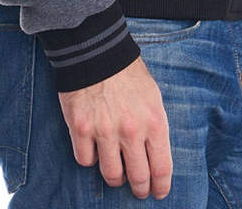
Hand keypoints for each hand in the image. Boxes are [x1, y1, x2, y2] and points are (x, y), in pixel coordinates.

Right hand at [58, 56, 171, 200]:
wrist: (96, 50)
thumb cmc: (127, 72)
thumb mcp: (153, 95)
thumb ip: (155, 126)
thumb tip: (155, 155)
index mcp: (154, 121)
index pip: (162, 168)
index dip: (160, 187)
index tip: (158, 192)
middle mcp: (131, 130)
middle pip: (138, 178)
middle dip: (140, 189)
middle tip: (138, 190)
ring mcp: (104, 131)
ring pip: (112, 175)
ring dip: (115, 177)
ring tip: (116, 172)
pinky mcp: (80, 129)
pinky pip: (85, 161)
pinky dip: (90, 159)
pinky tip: (93, 149)